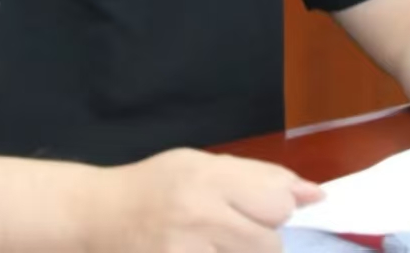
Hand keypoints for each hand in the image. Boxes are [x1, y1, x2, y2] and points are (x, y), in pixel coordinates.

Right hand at [85, 148, 324, 252]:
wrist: (92, 217)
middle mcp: (198, 215)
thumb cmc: (151, 187)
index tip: (259, 211)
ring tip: (212, 244)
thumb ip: (258, 177)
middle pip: (270, 243)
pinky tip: (200, 250)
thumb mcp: (199, 165)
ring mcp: (185, 251)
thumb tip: (316, 195)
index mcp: (206, 177)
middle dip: (259, 240)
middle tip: (228, 231)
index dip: (277, 209)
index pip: (278, 203)